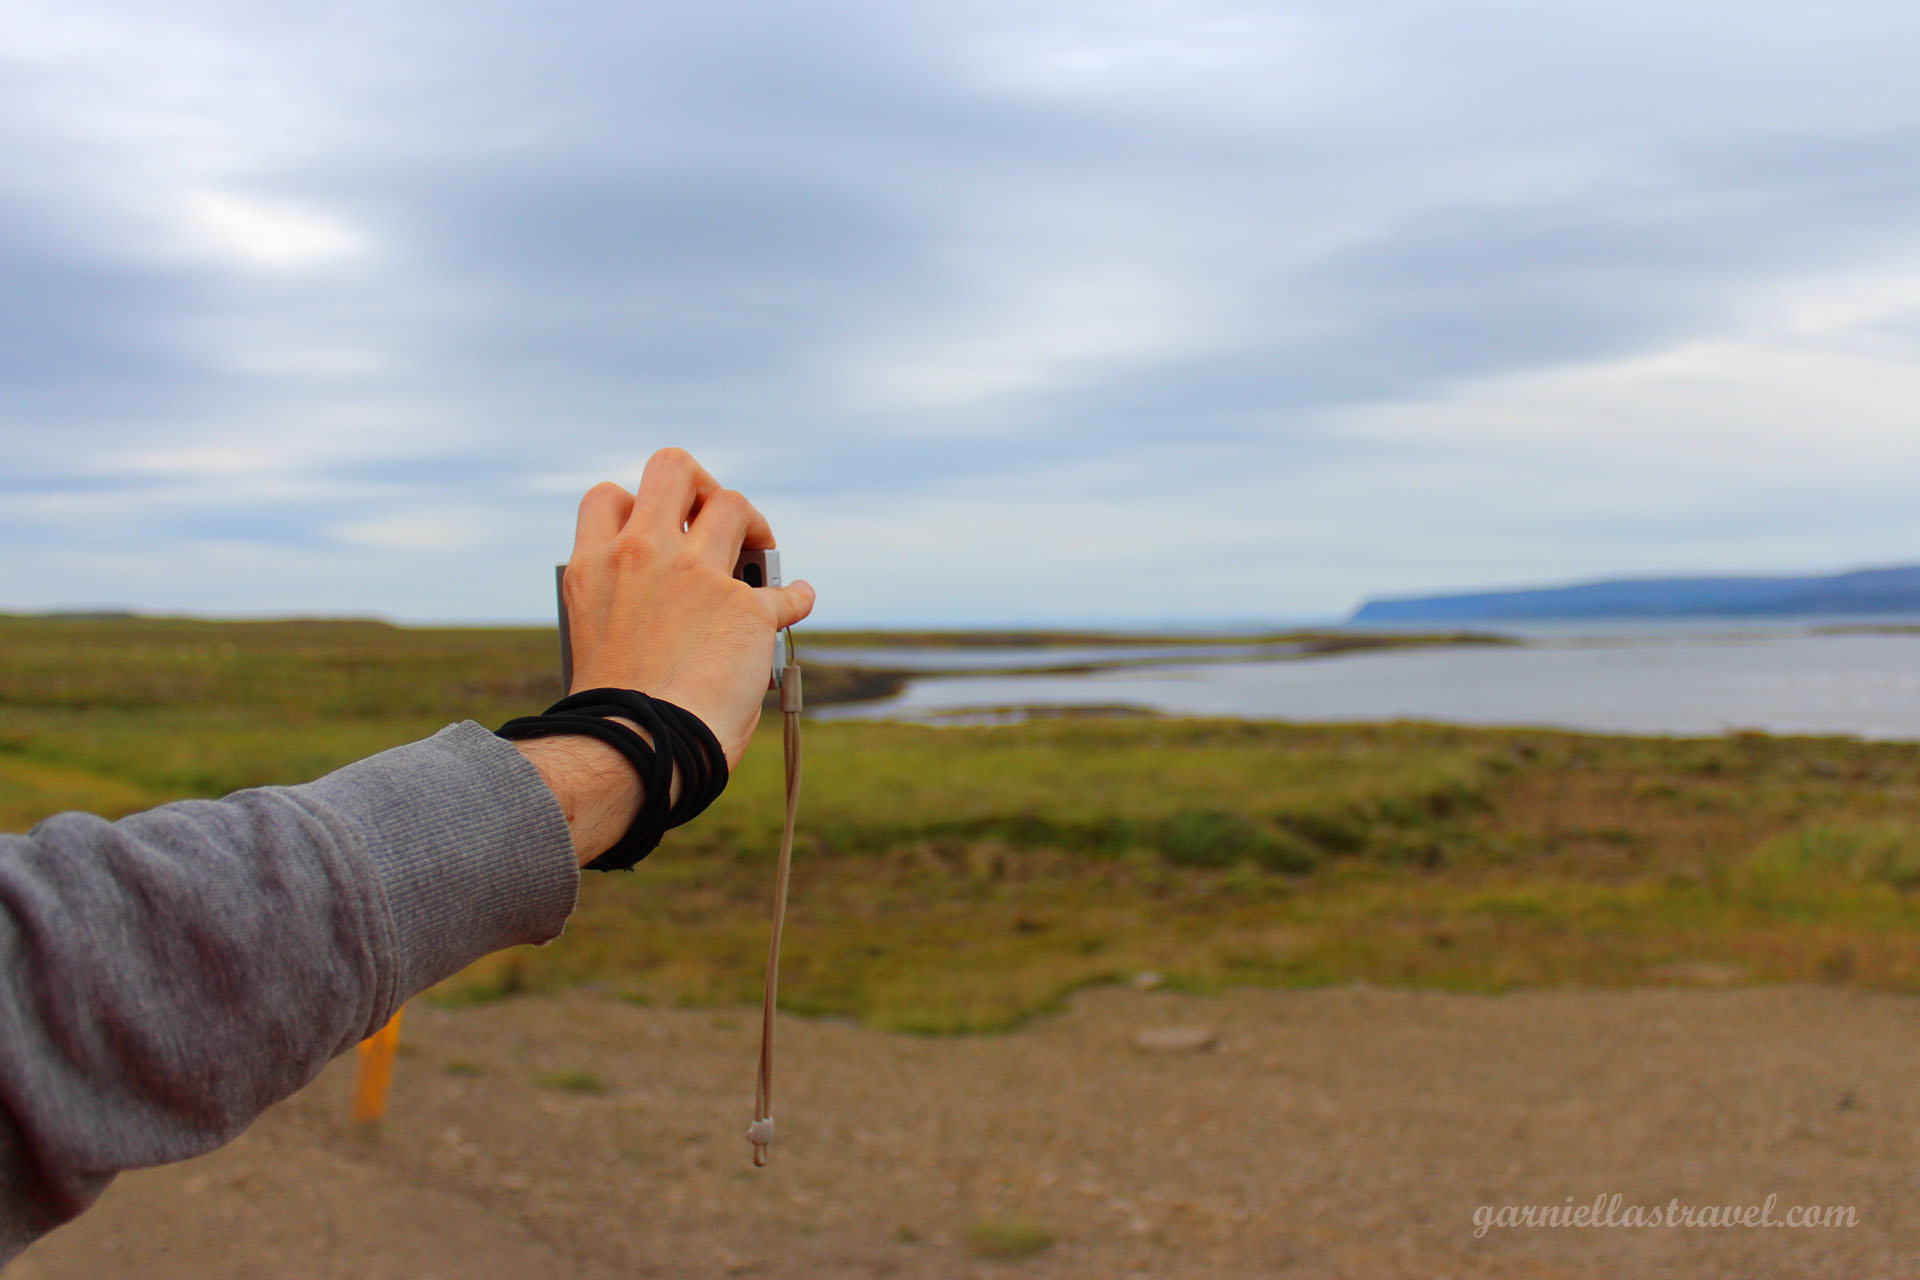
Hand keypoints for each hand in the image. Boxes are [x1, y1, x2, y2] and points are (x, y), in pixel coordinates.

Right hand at [561, 447, 815, 767]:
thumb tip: (681, 608)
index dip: (636, 505)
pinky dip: (796, 596)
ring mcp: (696, 575)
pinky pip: (786, 590)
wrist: (638, 749)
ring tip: (758, 552)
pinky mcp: (746, 608)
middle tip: (711, 516)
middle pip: (674, 467)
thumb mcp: (598, 641)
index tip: (654, 529)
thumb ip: (630, 604)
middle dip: (700, 482)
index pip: (607, 498)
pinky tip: (798, 603)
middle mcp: (642, 555)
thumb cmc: (616, 717)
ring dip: (751, 524)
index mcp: (593, 570)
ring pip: (734, 504)